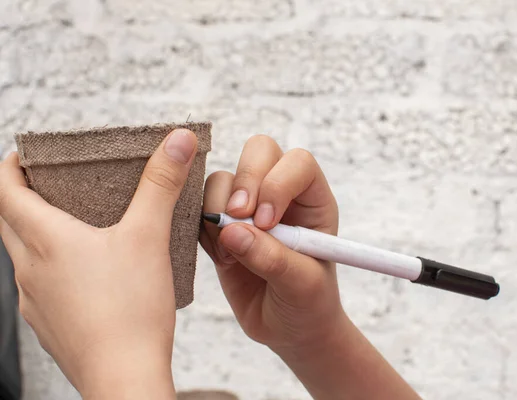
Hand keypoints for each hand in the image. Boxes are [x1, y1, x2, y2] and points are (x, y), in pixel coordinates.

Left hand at [0, 129, 197, 398]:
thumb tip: (176, 140)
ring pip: (23, 256)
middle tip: (51, 184)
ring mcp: (35, 300)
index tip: (26, 155)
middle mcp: (30, 270)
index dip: (10, 168)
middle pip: (8, 222)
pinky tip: (87, 275)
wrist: (123, 377)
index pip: (5, 191)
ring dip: (37, 234)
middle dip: (22, 197)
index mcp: (46, 240)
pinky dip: (52, 267)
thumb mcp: (150, 236)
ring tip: (74, 226)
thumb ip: (161, 184)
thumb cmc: (132, 311)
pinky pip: (38, 285)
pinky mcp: (48, 324)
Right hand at [201, 135, 420, 399]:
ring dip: (218, 208)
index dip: (278, 183)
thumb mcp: (301, 284)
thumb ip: (272, 257)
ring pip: (222, 177)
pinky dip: (202, 228)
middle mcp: (280, 194)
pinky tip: (221, 259)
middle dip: (244, 181)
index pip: (298, 163)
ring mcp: (249, 207)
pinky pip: (200, 207)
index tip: (267, 222)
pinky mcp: (221, 226)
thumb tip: (232, 232)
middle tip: (238, 217)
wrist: (289, 329)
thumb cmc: (308, 303)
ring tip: (230, 253)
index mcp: (313, 200)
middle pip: (259, 151)